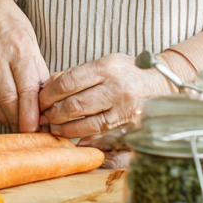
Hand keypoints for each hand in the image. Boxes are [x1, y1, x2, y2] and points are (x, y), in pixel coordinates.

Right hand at [0, 0, 49, 131]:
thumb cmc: (10, 23)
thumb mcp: (31, 41)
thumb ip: (37, 71)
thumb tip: (45, 102)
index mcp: (19, 47)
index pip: (27, 89)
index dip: (31, 114)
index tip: (35, 130)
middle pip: (8, 99)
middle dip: (18, 121)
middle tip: (26, 134)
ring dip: (4, 119)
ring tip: (14, 129)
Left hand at [38, 53, 172, 137]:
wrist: (163, 83)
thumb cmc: (129, 72)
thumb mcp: (105, 63)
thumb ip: (79, 74)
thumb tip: (51, 84)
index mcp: (106, 67)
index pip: (68, 82)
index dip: (49, 94)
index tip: (40, 99)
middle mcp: (115, 88)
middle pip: (74, 105)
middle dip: (53, 113)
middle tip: (43, 116)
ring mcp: (124, 108)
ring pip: (86, 123)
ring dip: (65, 128)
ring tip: (54, 127)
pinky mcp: (130, 125)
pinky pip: (102, 135)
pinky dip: (84, 137)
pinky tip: (74, 138)